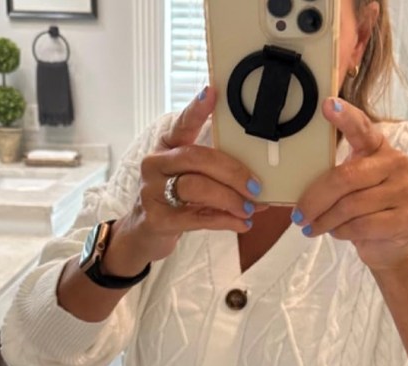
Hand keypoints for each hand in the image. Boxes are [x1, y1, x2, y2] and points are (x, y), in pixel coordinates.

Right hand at [112, 86, 262, 265]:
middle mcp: (156, 163)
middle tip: (256, 187)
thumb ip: (218, 173)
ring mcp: (152, 191)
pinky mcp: (157, 219)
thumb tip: (260, 181)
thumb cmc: (177, 199)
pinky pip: (196, 217)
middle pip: (196, 157)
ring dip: (229, 198)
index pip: (183, 123)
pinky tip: (242, 224)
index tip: (213, 92)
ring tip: (249, 209)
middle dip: (232, 171)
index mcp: (167, 146)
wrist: (147, 232)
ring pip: (196, 187)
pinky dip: (224, 220)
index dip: (197, 109)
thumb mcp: (192, 178)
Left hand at [290, 98, 407, 271]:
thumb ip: (332, 175)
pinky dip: (341, 232)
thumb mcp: (347, 187)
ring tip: (311, 227)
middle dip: (315, 199)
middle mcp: (397, 163)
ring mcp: (406, 191)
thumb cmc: (361, 211)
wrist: (388, 244)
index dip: (345, 117)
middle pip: (346, 177)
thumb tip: (294, 176)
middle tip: (297, 215)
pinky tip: (334, 233)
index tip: (327, 105)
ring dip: (324, 220)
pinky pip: (362, 225)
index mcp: (379, 147)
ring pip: (351, 205)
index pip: (362, 128)